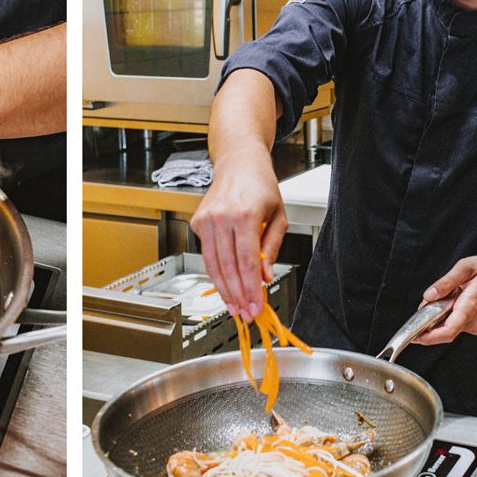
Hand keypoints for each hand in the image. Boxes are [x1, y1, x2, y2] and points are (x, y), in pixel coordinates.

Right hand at [189, 147, 287, 320]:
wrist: (238, 163)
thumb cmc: (260, 186)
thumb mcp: (279, 216)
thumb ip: (272, 248)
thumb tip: (265, 276)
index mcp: (245, 215)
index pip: (247, 263)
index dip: (250, 290)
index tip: (255, 306)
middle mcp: (222, 217)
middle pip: (228, 268)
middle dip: (237, 296)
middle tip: (245, 313)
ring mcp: (206, 220)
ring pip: (213, 265)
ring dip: (224, 289)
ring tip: (234, 305)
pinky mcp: (198, 222)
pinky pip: (207, 255)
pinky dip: (216, 272)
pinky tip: (225, 285)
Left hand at [413, 256, 476, 344]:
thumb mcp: (466, 267)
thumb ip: (446, 281)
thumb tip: (429, 295)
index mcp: (471, 305)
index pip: (448, 330)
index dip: (429, 337)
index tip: (415, 337)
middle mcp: (474, 320)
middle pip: (444, 331)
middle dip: (429, 322)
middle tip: (427, 304)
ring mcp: (476, 325)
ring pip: (449, 328)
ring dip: (440, 317)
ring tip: (448, 296)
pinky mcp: (476, 326)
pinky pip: (456, 325)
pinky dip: (448, 317)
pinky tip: (454, 302)